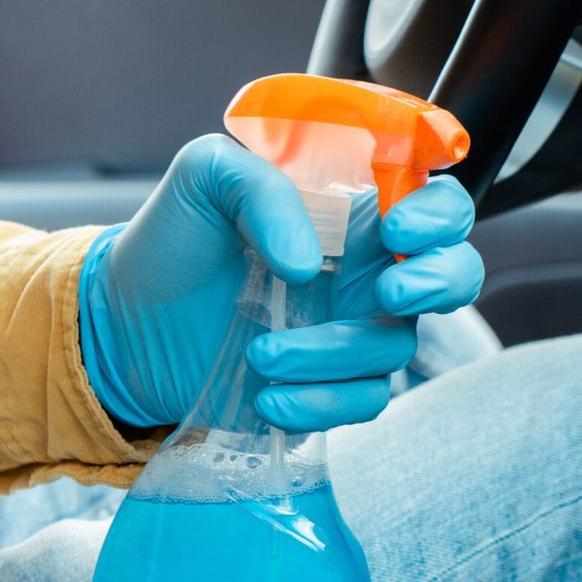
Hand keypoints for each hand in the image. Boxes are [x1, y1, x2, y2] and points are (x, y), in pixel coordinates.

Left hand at [78, 133, 483, 430]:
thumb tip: (309, 261)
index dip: (440, 212)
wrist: (124, 325)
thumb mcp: (204, 178)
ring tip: (262, 352)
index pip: (436, 203)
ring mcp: (353, 331)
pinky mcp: (332, 386)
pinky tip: (266, 397)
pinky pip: (363, 401)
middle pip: (457, 274)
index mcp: (353, 213)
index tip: (397, 224)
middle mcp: (367, 270)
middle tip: (391, 290)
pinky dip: (319, 403)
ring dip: (333, 354)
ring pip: (395, 347)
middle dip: (442, 280)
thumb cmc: (171, 242)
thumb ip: (259, 184)